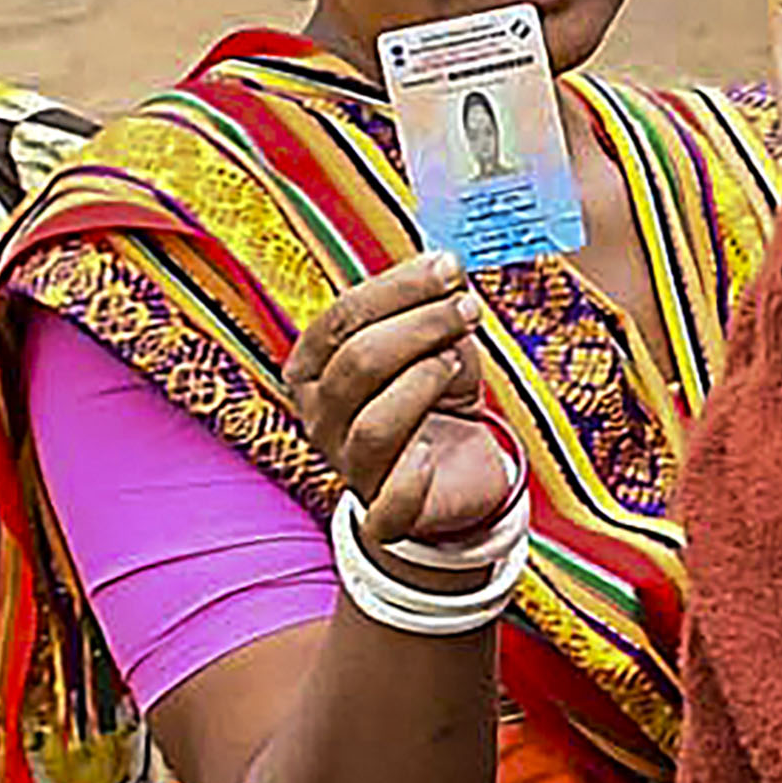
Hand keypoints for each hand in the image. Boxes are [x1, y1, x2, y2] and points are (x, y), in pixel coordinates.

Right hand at [285, 251, 526, 570]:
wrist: (453, 469)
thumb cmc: (432, 393)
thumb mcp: (430, 340)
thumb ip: (429, 306)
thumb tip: (445, 266)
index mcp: (314, 367)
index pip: (342, 319)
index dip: (398, 289)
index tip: (449, 269)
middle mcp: (320, 417)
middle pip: (358, 363)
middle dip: (421, 326)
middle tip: (467, 310)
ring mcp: (348, 468)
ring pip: (374, 426)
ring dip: (423, 384)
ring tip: (456, 366)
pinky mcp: (383, 515)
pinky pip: (388, 505)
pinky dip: (413, 480)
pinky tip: (435, 454)